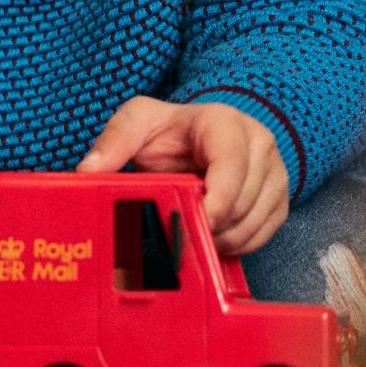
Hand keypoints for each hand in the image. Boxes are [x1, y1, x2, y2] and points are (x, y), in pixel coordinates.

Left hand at [76, 95, 289, 255]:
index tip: (197, 222)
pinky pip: (265, 234)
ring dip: (222, 238)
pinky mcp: (279, 198)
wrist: (201, 133)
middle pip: (244, 199)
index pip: (232, 163)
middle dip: (210, 224)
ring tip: (192, 234)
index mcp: (225, 123)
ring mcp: (274, 172)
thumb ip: (113, 142)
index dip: (216, 198)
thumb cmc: (170, 130)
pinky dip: (237, 245)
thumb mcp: (138, 122)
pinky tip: (212, 239)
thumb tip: (87, 171)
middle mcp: (258, 144)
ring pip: (255, 221)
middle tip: (179, 233)